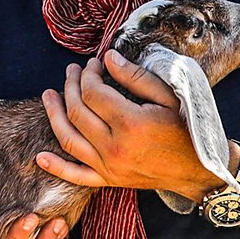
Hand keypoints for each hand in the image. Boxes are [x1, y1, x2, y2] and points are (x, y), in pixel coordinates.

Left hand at [36, 52, 222, 199]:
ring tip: (47, 95)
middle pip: (77, 111)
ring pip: (69, 138)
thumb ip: (136, 77)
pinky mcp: (109, 180)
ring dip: (54, 115)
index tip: (94, 63)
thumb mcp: (169, 97)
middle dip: (71, 86)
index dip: (89, 74)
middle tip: (72, 72)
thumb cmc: (188, 129)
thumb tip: (108, 58)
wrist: (200, 170)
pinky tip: (40, 157)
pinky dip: (57, 167)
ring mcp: (109, 166)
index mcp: (131, 123)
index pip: (93, 93)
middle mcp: (115, 147)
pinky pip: (76, 176)